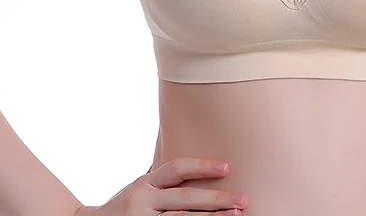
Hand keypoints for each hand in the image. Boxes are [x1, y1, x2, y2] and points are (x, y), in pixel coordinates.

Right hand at [90, 156, 247, 214]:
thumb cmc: (122, 208)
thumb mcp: (138, 188)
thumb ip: (160, 179)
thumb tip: (186, 158)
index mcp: (145, 183)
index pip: (176, 168)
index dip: (202, 165)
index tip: (227, 166)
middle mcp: (143, 200)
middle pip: (185, 197)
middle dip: (217, 198)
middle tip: (244, 199)